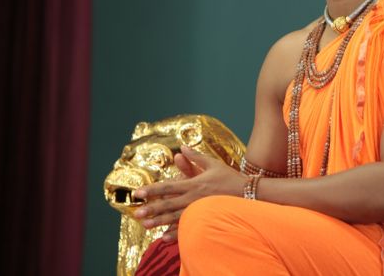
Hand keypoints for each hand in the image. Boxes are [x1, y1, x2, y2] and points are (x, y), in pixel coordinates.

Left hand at [132, 145, 248, 241]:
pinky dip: (175, 233)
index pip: (168, 187)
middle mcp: (193, 198)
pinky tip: (164, 237)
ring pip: (175, 218)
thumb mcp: (212, 163)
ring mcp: (199, 210)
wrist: (248, 193)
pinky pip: (188, 227)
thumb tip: (182, 147)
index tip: (138, 192)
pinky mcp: (205, 218)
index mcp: (194, 184)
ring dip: (159, 222)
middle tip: (136, 213)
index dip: (152, 190)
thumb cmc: (229, 177)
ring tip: (145, 225)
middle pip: (168, 204)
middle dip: (151, 209)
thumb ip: (195, 156)